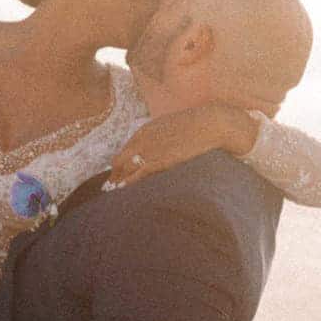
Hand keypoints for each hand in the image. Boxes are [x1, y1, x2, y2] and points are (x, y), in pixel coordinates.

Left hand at [106, 104, 261, 186]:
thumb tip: (162, 150)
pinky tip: (123, 193)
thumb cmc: (197, 127)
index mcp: (145, 131)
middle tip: (110, 189)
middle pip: (119, 162)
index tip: (115, 176)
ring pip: (124, 170)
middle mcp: (142, 140)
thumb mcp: (173, 127)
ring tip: (114, 195)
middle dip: (114, 177)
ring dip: (118, 184)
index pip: (124, 152)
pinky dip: (128, 185)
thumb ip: (162, 138)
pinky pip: (137, 176)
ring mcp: (149, 151)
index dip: (118, 166)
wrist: (210, 124)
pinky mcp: (158, 161)